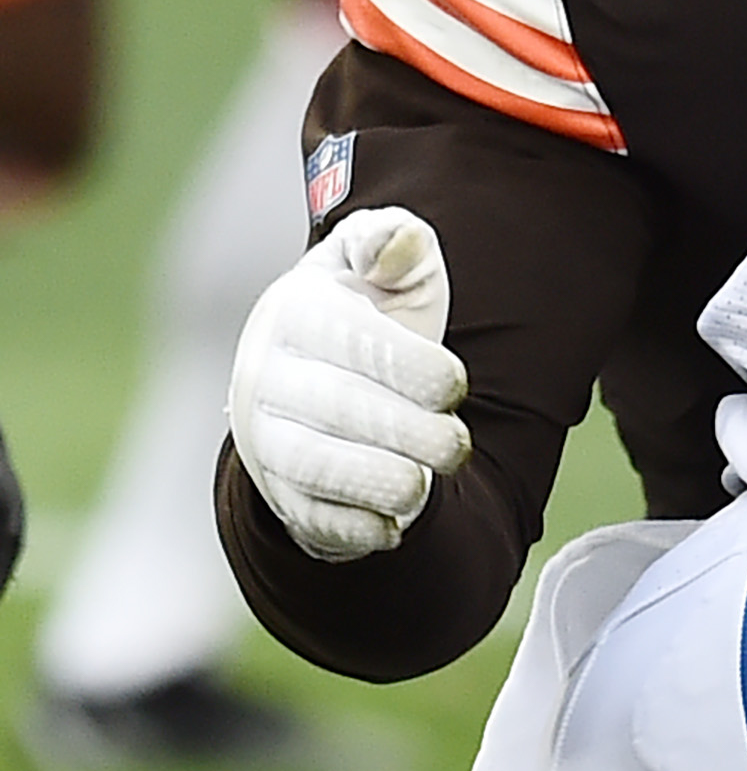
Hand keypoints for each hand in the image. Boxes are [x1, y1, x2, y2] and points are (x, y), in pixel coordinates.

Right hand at [230, 207, 471, 561]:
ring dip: (380, 481)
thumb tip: (400, 245)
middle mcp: (267, 373)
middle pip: (338, 409)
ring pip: (314, 466)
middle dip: (410, 433)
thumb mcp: (387, 267)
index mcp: (296, 311)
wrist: (322, 376)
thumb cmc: (371, 314)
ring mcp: (265, 437)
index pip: (352, 342)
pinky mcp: (279, 492)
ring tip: (425, 483)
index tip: (455, 385)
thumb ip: (396, 242)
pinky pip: (307, 516)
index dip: (414, 369)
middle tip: (456, 446)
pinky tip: (394, 525)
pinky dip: (352, 528)